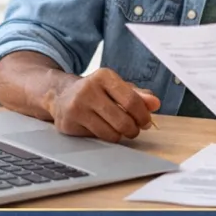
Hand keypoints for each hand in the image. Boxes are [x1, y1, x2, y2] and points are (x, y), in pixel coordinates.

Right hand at [45, 68, 159, 141]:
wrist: (60, 94)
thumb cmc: (95, 92)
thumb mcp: (117, 88)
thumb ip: (138, 95)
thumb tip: (155, 103)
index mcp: (104, 76)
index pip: (132, 101)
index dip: (143, 115)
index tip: (145, 121)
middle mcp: (88, 89)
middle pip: (123, 120)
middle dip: (133, 129)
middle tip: (133, 129)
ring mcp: (76, 107)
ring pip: (111, 133)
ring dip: (120, 135)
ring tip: (118, 129)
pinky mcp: (68, 123)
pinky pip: (97, 138)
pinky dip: (104, 137)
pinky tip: (100, 128)